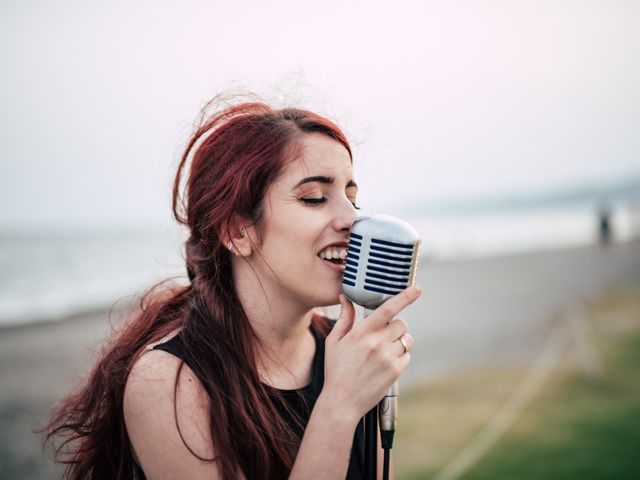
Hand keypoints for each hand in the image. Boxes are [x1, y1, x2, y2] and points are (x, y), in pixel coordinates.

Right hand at [322, 285, 421, 421]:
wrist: (341, 402)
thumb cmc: (336, 370)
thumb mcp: (334, 342)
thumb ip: (344, 318)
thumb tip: (345, 298)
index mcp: (361, 332)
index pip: (387, 309)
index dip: (405, 297)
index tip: (417, 288)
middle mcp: (377, 343)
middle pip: (401, 324)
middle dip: (395, 328)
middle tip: (383, 338)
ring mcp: (388, 357)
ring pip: (406, 340)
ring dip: (398, 343)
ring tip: (382, 355)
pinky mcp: (395, 371)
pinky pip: (407, 356)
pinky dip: (399, 359)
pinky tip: (384, 366)